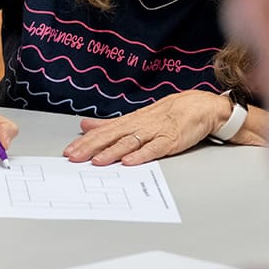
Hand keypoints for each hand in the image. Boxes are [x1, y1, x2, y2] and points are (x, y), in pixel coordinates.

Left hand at [63, 90, 232, 164]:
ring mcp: (154, 133)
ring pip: (129, 142)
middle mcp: (138, 126)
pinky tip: (129, 161)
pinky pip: (154, 148)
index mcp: (128, 122)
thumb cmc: (166, 114)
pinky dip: (141, 155)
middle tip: (74, 157)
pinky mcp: (170, 141)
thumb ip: (110, 124)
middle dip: (90, 148)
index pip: (102, 132)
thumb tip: (85, 125)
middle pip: (110, 137)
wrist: (199, 106)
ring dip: (111, 152)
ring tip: (97, 161)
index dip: (85, 142)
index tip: (69, 151)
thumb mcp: (134, 118)